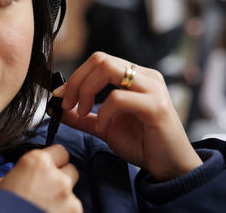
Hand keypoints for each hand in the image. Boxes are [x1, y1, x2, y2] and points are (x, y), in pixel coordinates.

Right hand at [0, 144, 81, 212]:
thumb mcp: (1, 184)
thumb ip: (20, 174)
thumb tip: (22, 177)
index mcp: (37, 162)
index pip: (60, 151)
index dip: (54, 161)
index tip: (49, 169)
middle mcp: (56, 176)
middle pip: (71, 171)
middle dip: (61, 180)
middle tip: (47, 192)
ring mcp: (68, 198)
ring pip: (72, 195)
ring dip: (62, 201)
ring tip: (44, 210)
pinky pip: (72, 211)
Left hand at [54, 52, 201, 180]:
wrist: (169, 166)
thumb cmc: (141, 143)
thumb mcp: (103, 127)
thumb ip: (81, 117)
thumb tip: (56, 108)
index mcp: (134, 77)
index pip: (98, 61)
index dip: (75, 76)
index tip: (60, 96)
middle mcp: (145, 76)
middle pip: (101, 59)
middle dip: (76, 81)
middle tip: (67, 104)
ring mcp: (152, 89)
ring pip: (109, 69)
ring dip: (85, 91)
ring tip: (80, 112)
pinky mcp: (156, 106)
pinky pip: (119, 98)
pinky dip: (103, 111)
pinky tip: (103, 126)